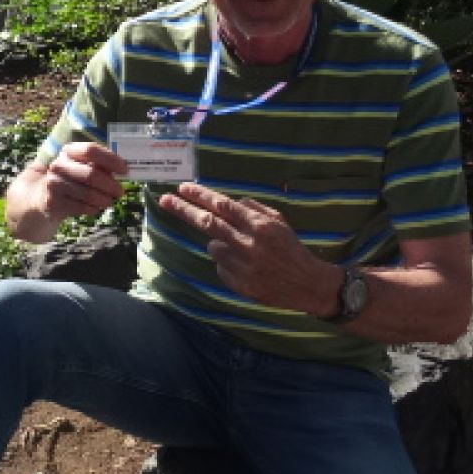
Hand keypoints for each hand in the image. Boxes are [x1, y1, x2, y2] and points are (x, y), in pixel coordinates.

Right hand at [6, 141, 126, 241]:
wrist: (37, 198)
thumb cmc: (67, 181)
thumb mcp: (79, 168)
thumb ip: (98, 166)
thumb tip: (121, 170)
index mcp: (68, 151)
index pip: (91, 150)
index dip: (111, 159)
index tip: (125, 170)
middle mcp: (58, 165)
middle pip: (91, 174)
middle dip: (111, 185)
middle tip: (120, 192)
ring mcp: (53, 184)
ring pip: (88, 193)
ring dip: (104, 199)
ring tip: (109, 201)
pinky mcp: (52, 202)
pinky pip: (81, 207)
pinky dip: (93, 208)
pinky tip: (94, 208)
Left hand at [160, 181, 334, 313]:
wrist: (307, 285)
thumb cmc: (291, 248)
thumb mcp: (278, 221)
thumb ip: (253, 209)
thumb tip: (228, 203)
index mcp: (259, 225)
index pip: (222, 205)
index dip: (200, 195)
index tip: (182, 188)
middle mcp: (248, 244)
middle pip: (207, 222)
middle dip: (183, 210)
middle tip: (165, 200)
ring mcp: (241, 266)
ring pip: (213, 246)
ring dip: (219, 244)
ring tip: (242, 250)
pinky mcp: (237, 284)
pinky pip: (221, 266)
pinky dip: (228, 262)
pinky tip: (247, 266)